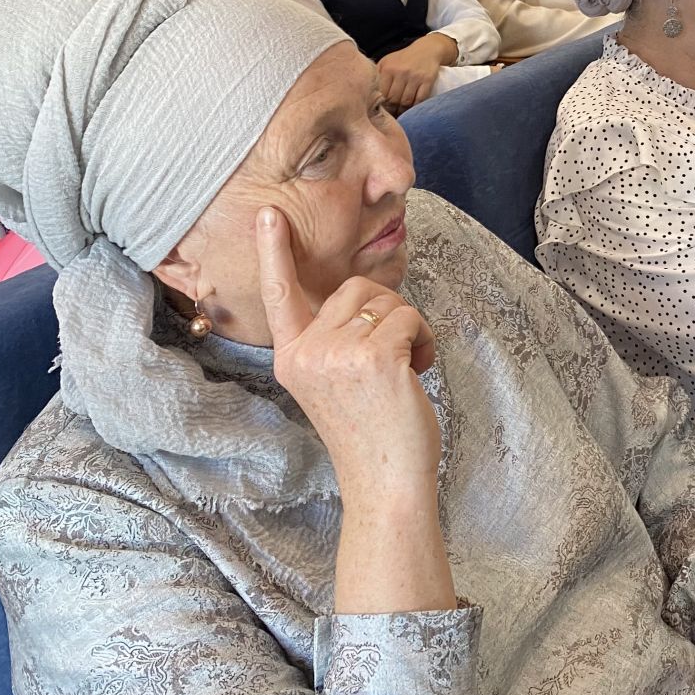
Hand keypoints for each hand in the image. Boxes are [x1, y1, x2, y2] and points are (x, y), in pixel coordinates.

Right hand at [256, 208, 440, 501]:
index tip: (269, 212)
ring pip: (386, 301)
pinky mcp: (374, 354)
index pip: (280, 295)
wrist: (384, 482)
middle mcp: (305, 352)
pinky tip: (416, 374)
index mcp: (290, 357)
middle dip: (385, 314)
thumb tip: (361, 298)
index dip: (275, 251)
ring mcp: (336, 352)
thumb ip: (333, 339)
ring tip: (403, 372)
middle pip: (355, 289)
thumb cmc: (369, 431)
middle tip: (391, 361)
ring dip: (408, 329)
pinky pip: (411, 317)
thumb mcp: (333, 381)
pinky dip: (425, 341)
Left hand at [375, 34, 456, 112]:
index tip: (381, 111)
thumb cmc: (403, 58)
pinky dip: (415, 107)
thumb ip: (377, 76)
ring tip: (400, 114)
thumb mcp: (387, 62)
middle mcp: (401, 72)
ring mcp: (415, 76)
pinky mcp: (427, 80)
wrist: (427, 49)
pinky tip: (412, 109)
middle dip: (392, 110)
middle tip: (391, 116)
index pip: (381, 93)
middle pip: (393, 99)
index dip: (381, 105)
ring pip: (406, 102)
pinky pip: (419, 99)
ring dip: (403, 111)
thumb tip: (368, 94)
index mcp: (388, 68)